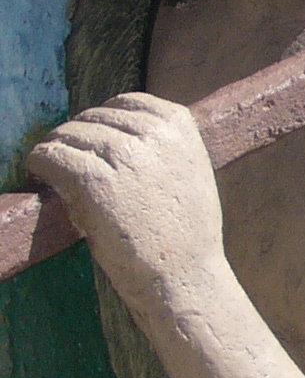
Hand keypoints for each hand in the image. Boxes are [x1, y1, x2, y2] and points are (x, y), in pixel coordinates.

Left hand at [27, 93, 224, 301]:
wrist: (182, 274)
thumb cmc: (186, 232)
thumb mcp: (191, 172)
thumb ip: (164, 145)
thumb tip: (120, 130)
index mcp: (179, 126)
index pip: (127, 102)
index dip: (106, 121)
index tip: (97, 143)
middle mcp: (152, 133)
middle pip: (93, 117)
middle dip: (80, 139)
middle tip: (74, 166)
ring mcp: (122, 155)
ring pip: (67, 134)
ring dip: (58, 152)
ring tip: (60, 176)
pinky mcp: (92, 180)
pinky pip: (49, 155)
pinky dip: (39, 163)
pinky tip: (41, 176)